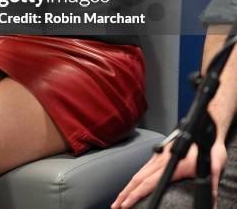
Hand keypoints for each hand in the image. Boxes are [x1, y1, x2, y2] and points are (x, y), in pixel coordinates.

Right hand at [111, 139, 226, 207]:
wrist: (208, 130)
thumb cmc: (210, 147)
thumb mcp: (214, 168)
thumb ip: (212, 185)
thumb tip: (210, 200)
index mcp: (172, 164)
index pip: (148, 183)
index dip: (135, 194)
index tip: (125, 204)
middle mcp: (162, 159)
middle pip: (138, 178)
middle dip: (124, 193)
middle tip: (115, 205)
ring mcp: (160, 156)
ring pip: (139, 172)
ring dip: (127, 186)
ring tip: (120, 198)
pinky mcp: (160, 154)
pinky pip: (143, 167)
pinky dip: (134, 178)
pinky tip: (133, 184)